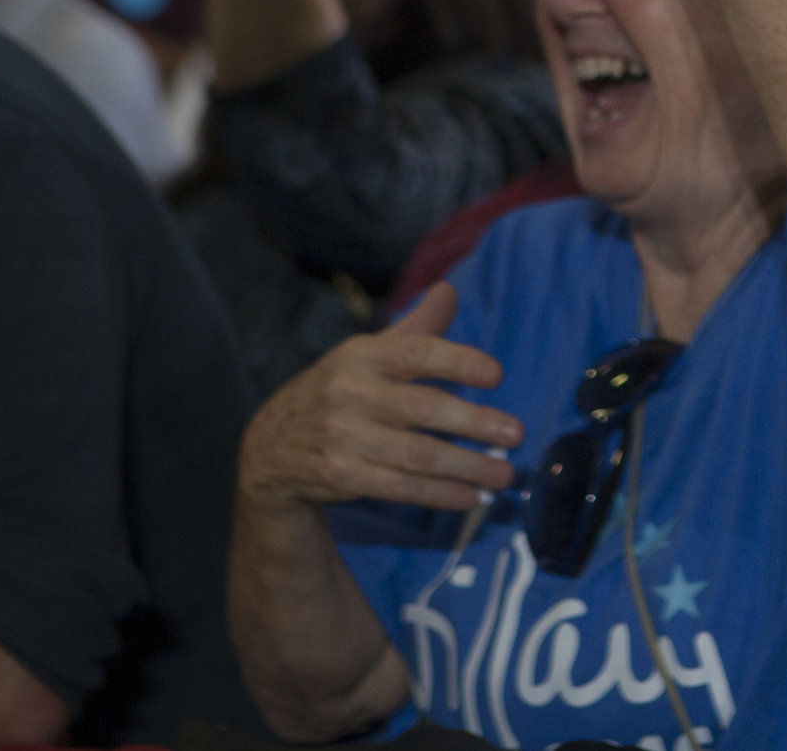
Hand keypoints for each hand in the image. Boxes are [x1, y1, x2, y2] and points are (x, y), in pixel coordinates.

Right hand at [238, 283, 522, 511]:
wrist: (271, 446)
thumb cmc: (339, 390)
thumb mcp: (367, 353)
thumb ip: (415, 328)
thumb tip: (449, 290)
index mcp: (363, 356)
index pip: (415, 353)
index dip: (457, 361)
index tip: (496, 375)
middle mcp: (352, 393)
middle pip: (424, 409)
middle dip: (474, 422)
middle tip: (515, 433)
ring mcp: (344, 437)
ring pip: (417, 455)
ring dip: (466, 466)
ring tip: (504, 473)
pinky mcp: (341, 475)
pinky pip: (399, 486)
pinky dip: (438, 493)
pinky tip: (469, 496)